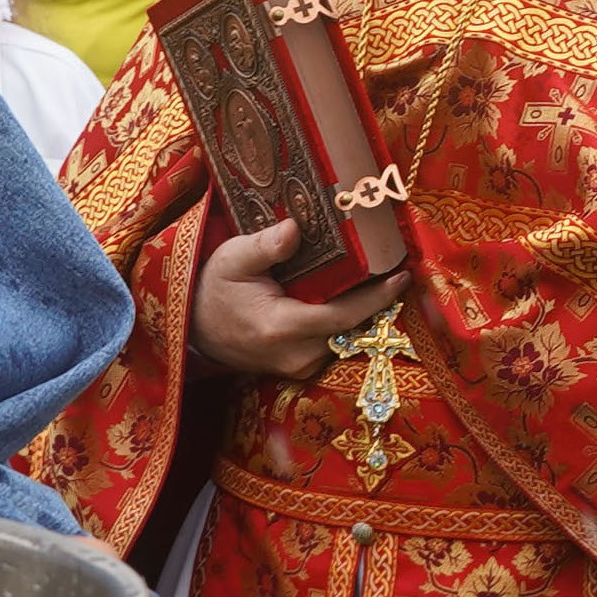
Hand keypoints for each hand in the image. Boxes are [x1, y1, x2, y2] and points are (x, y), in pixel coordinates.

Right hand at [190, 215, 408, 380]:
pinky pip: (334, 344)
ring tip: (378, 278)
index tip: (402, 277)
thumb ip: (264, 245)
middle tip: (396, 267)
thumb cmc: (212, 289)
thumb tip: (295, 227)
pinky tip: (351, 296)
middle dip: (376, 301)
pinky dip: (346, 321)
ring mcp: (299, 366)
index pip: (342, 316)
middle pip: (352, 329)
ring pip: (345, 338)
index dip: (376, 298)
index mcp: (280, 327)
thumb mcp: (231, 258)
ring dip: (362, 311)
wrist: (194, 328)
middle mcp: (296, 354)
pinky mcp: (300, 368)